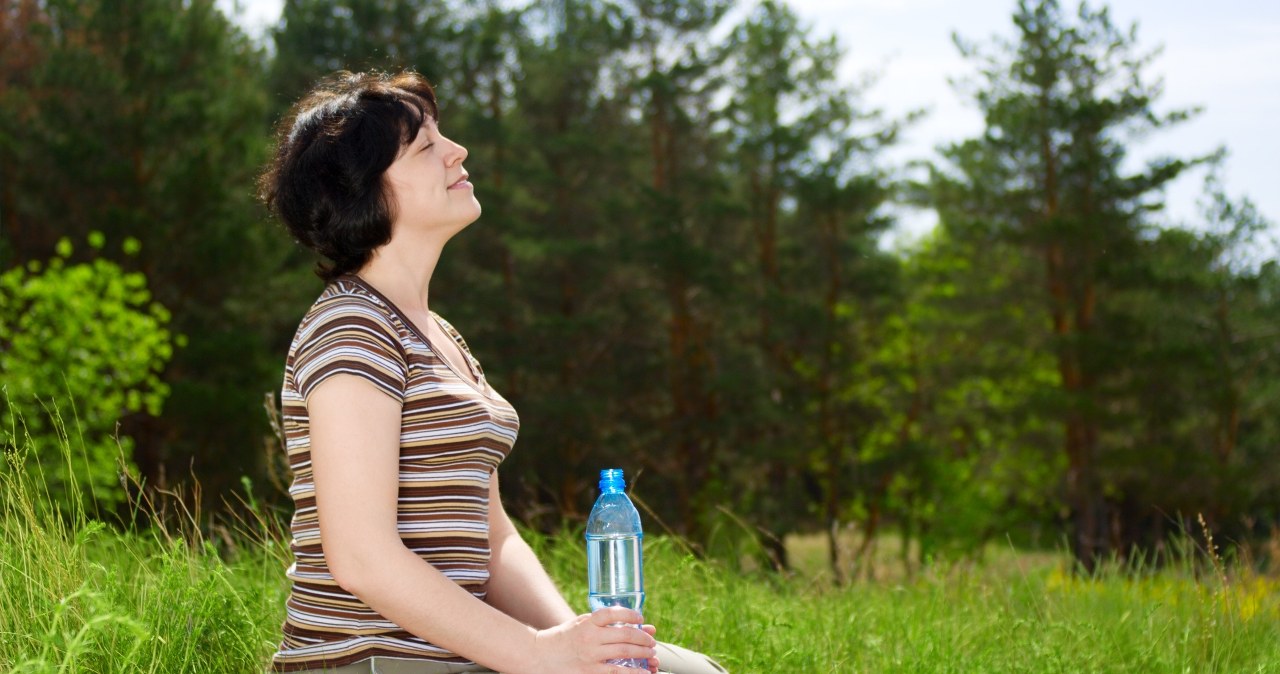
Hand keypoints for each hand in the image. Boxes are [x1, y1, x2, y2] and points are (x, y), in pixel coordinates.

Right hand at [529, 607, 658, 673]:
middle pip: (624, 635)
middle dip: (642, 638)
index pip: (612, 613)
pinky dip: (633, 672)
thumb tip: (632, 624)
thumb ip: (603, 624)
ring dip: (642, 652)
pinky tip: (643, 672)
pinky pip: (617, 672)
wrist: (541, 656)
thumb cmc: (564, 638)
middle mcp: (590, 638)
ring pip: (624, 653)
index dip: (630, 615)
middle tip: (651, 641)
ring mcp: (590, 656)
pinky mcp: (590, 672)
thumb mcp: (581, 624)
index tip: (640, 618)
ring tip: (650, 653)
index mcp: (587, 623)